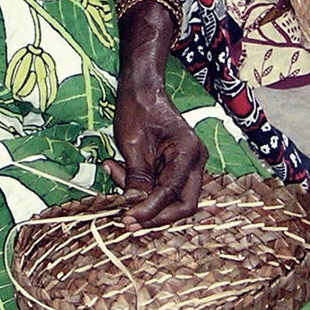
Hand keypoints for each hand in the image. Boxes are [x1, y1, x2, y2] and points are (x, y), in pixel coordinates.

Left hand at [103, 71, 206, 228]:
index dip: (151, 210)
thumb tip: (134, 207)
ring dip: (143, 196)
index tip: (128, 220)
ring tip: (114, 171)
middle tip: (127, 221)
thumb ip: (137, 177)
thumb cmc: (138, 108)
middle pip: (183, 203)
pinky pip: (162, 186)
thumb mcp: (132, 144)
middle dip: (154, 214)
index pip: (173, 193)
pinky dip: (141, 185)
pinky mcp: (175, 166)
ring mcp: (188, 164)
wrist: (141, 88)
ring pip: (171, 198)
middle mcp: (195, 160)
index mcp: (188, 152)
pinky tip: (118, 169)